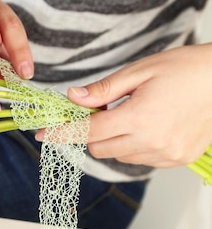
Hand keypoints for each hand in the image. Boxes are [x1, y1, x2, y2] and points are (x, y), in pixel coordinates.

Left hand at [64, 44, 211, 167]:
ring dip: (113, 140)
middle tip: (101, 110)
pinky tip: (147, 126)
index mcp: (140, 118)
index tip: (42, 134)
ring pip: (119, 156)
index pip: (87, 132)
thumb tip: (73, 98)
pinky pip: (141, 159)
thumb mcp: (139, 71)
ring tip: (130, 114)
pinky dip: (133, 146)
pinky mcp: (178, 159)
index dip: (61, 133)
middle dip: (90, 132)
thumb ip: (103, 89)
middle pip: (98, 148)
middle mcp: (153, 142)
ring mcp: (167, 154)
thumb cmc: (185, 68)